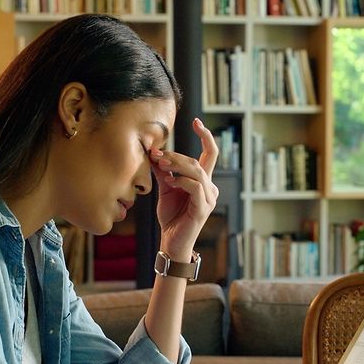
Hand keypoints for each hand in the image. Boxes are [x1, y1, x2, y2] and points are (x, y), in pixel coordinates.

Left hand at [150, 118, 219, 255]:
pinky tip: (170, 182)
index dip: (205, 136)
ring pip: (197, 172)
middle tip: (157, 155)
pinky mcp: (203, 209)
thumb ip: (162, 171)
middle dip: (177, 155)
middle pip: (199, 161)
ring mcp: (209, 198)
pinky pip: (195, 187)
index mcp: (203, 181)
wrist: (172, 242)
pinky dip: (182, 181)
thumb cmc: (171, 216)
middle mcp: (210, 187)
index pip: (210, 154)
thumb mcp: (165, 189)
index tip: (196, 121)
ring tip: (161, 166)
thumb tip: (154, 152)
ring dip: (177, 165)